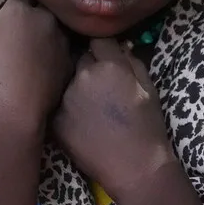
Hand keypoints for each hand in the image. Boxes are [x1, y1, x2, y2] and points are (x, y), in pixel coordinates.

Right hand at [0, 0, 72, 127]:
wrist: (15, 104)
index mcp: (19, 11)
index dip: (21, 3)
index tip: (19, 10)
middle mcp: (45, 19)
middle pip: (46, 9)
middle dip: (40, 14)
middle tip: (31, 28)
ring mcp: (62, 38)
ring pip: (60, 28)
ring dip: (53, 33)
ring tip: (42, 47)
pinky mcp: (72, 58)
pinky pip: (66, 49)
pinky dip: (59, 52)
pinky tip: (50, 65)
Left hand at [52, 39, 175, 204]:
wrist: (133, 165)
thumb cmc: (148, 125)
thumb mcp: (149, 86)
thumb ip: (132, 61)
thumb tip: (120, 47)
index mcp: (110, 65)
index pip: (99, 39)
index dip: (104, 46)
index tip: (106, 54)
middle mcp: (83, 76)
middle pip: (80, 58)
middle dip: (89, 65)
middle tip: (102, 82)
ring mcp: (65, 98)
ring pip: (68, 81)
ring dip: (77, 86)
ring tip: (91, 106)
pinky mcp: (54, 119)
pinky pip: (59, 103)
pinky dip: (67, 107)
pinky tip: (81, 121)